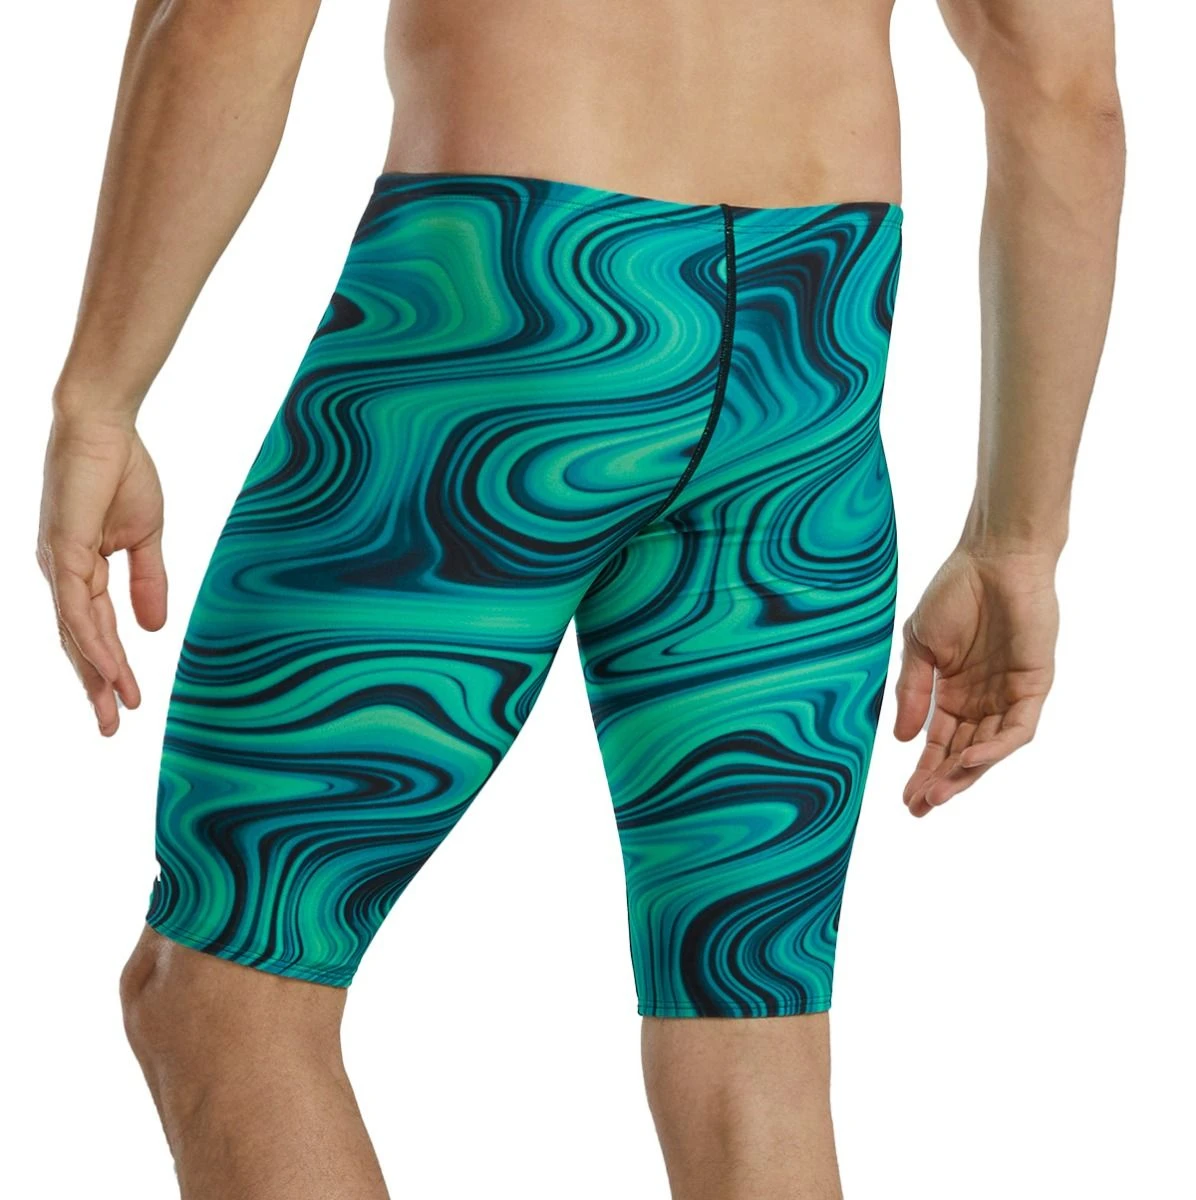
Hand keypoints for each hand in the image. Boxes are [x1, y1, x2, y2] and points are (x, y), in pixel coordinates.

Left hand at [37, 414, 166, 735]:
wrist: (105, 427)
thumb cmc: (122, 472)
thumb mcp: (146, 537)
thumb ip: (148, 582)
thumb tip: (155, 629)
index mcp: (79, 570)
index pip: (94, 630)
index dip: (111, 667)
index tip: (130, 702)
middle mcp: (61, 574)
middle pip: (78, 642)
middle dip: (96, 687)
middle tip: (111, 728)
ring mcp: (58, 564)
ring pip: (75, 633)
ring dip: (95, 674)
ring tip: (115, 709)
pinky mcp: (62, 551)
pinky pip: (76, 608)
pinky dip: (92, 640)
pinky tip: (108, 666)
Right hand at [893, 545, 1057, 816]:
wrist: (993, 558)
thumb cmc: (954, 592)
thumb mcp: (920, 646)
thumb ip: (912, 692)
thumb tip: (902, 740)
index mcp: (953, 693)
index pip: (939, 743)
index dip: (923, 771)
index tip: (905, 799)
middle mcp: (982, 701)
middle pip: (962, 754)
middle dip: (942, 783)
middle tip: (919, 807)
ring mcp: (1008, 695)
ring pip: (988, 749)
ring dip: (965, 773)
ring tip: (939, 793)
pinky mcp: (1033, 686)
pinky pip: (1017, 729)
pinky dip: (995, 747)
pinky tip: (969, 758)